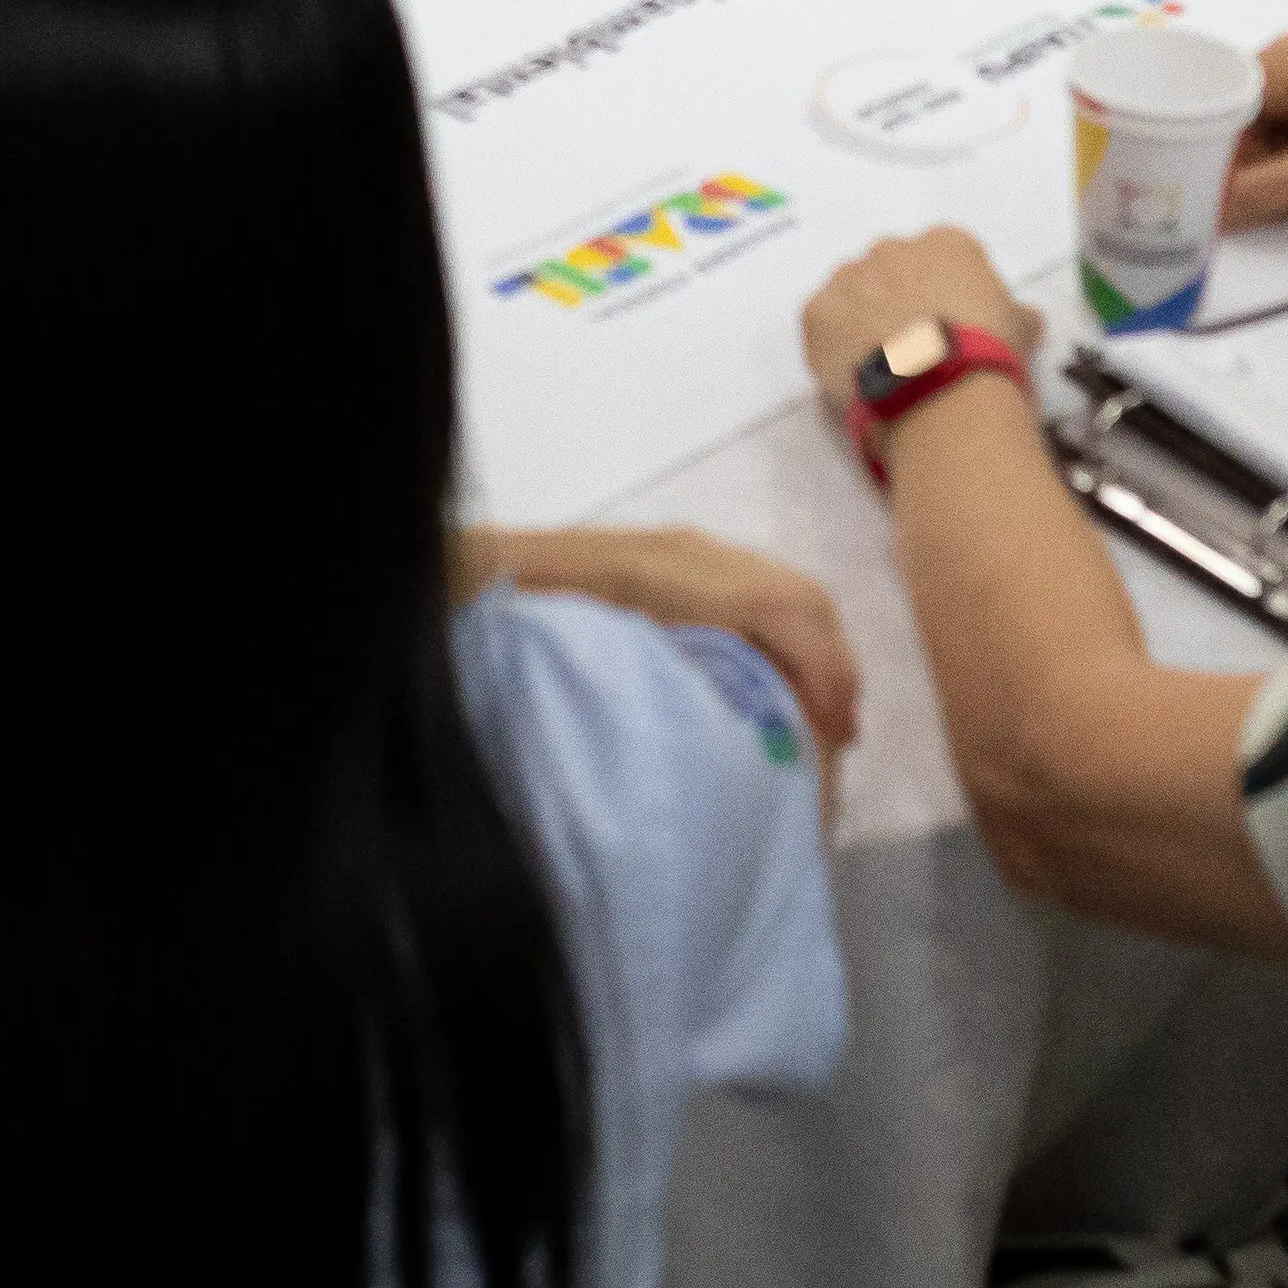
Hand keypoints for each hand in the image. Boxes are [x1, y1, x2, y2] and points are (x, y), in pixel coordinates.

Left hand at [477, 526, 859, 751]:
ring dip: (808, 648)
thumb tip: (743, 739)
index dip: (823, 672)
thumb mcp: (581, 667)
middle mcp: (680, 550)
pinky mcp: (660, 558)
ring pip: (776, 586)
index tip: (836, 740)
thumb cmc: (505, 626)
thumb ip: (666, 690)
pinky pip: (745, 588)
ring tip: (814, 716)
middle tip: (840, 740)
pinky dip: (776, 633)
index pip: (781, 607)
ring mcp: (672, 548)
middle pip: (794, 592)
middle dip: (831, 664)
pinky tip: (768, 680)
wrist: (447, 571)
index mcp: (664, 575)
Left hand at [794, 228, 1046, 452]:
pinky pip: (822, 326)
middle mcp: (891, 248)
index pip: (943, 258)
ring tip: (882, 366)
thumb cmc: (989, 353)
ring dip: (862, 320)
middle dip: (899, 302)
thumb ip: (1017, 314)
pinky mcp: (817, 311)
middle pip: (892, 271)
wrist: (941, 387)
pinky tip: (854, 376)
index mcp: (946, 243)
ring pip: (852, 295)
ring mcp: (849, 277)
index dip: (946, 295)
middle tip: (913, 348)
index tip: (951, 327)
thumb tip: (1028, 318)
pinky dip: (833, 346)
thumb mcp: (1020, 329)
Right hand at [1220, 32, 1287, 229]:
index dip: (1203, 147)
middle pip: (1244, 115)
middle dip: (1238, 160)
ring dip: (1271, 164)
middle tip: (1226, 204)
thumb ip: (1257, 194)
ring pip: (1274, 127)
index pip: (1219, 100)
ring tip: (1274, 198)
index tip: (1188, 182)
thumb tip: (1211, 208)